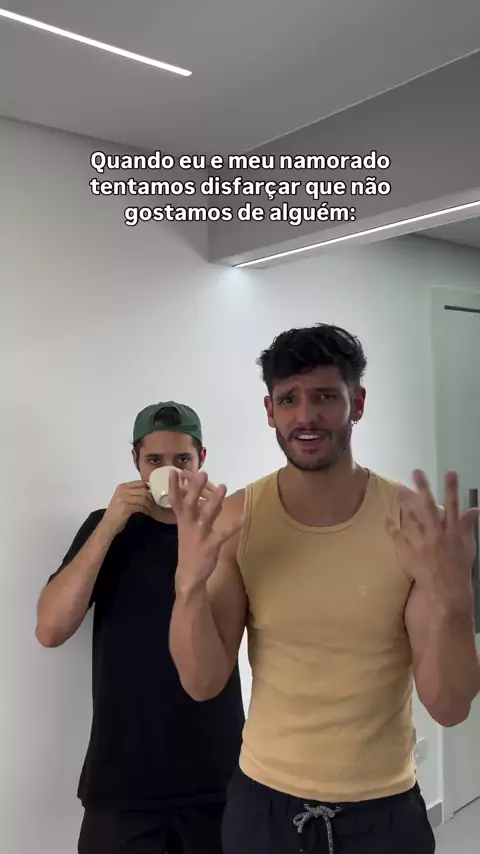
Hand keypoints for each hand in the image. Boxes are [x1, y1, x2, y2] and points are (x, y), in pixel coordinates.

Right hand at [102, 481, 155, 534]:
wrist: (107, 525)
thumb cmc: (116, 513)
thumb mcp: (122, 499)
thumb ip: (132, 493)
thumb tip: (148, 490)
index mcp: (122, 487)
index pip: (140, 483)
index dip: (149, 488)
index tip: (154, 494)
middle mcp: (122, 491)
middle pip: (143, 490)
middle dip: (151, 497)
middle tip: (155, 503)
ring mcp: (123, 499)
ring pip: (143, 498)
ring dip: (150, 504)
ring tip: (152, 509)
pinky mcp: (126, 507)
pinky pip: (141, 506)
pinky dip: (146, 510)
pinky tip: (148, 513)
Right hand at [169, 470, 244, 592]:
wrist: (188, 574)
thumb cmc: (190, 547)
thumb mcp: (189, 528)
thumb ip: (200, 512)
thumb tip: (208, 495)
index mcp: (182, 520)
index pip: (175, 501)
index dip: (174, 486)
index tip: (173, 471)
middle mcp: (189, 525)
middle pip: (190, 504)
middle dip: (195, 489)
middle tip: (202, 473)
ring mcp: (199, 535)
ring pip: (206, 515)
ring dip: (214, 501)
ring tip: (223, 486)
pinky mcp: (210, 545)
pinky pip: (223, 533)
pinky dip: (233, 525)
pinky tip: (243, 517)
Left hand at [386, 470, 479, 608]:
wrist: (446, 592)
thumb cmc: (459, 569)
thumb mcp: (468, 546)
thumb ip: (468, 526)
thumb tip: (475, 509)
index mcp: (453, 532)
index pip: (453, 505)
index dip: (452, 488)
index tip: (450, 472)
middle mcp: (438, 534)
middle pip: (429, 506)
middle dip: (423, 488)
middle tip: (417, 472)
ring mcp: (423, 543)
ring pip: (412, 518)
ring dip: (405, 503)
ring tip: (399, 489)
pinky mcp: (410, 552)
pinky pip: (399, 536)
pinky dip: (392, 527)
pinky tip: (386, 517)